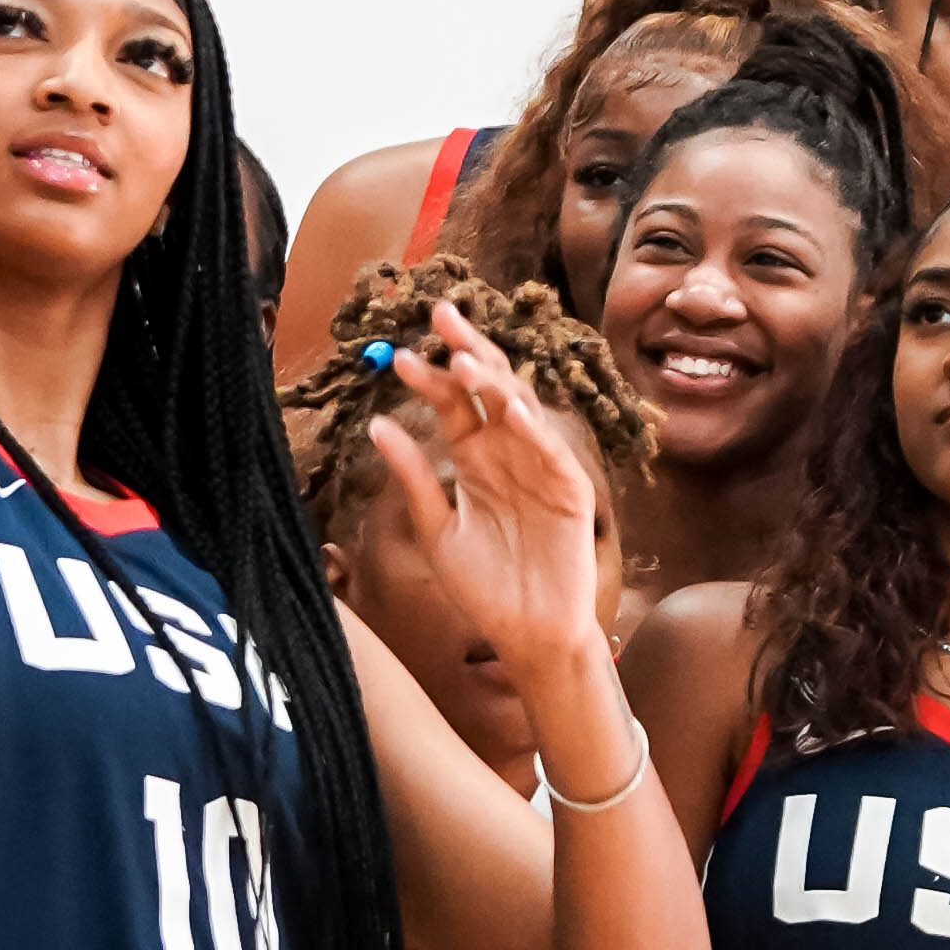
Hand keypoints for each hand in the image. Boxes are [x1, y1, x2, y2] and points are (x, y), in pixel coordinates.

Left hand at [367, 301, 604, 679]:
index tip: (397, 357)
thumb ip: (413, 477)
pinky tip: (511, 409)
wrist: (527, 634)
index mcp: (475, 459)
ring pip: (520, 410)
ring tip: (462, 361)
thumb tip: (378, 424)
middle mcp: (509, 453)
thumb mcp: (436, 529)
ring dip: (494, 384)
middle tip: (440, 315)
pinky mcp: (571, 491)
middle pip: (488, 390)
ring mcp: (542, 467)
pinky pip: (552, 452)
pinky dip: (534, 430)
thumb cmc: (484, 588)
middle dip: (466, 351)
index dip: (427, 379)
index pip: (451, 405)